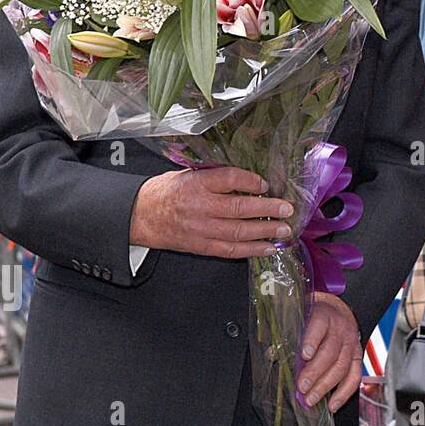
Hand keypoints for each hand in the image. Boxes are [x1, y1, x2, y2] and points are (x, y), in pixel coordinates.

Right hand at [129, 167, 292, 258]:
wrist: (138, 216)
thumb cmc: (164, 193)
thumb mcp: (186, 175)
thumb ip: (214, 177)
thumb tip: (247, 179)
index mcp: (196, 184)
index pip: (229, 178)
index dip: (251, 180)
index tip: (266, 183)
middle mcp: (199, 206)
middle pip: (239, 207)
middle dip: (267, 209)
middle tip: (286, 208)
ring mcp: (200, 229)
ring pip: (238, 231)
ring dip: (265, 231)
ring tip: (283, 229)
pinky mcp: (200, 246)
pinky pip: (229, 250)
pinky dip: (251, 250)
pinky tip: (267, 248)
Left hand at [298, 292, 361, 411]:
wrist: (338, 312)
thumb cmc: (314, 319)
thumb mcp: (300, 320)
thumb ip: (287, 337)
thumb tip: (272, 354)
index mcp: (324, 316)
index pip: (319, 327)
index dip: (312, 341)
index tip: (304, 355)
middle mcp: (340, 330)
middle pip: (330, 352)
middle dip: (315, 372)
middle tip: (302, 387)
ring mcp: (351, 344)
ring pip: (342, 367)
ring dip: (326, 386)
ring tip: (311, 399)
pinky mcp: (357, 357)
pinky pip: (354, 377)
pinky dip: (344, 393)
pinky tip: (332, 405)